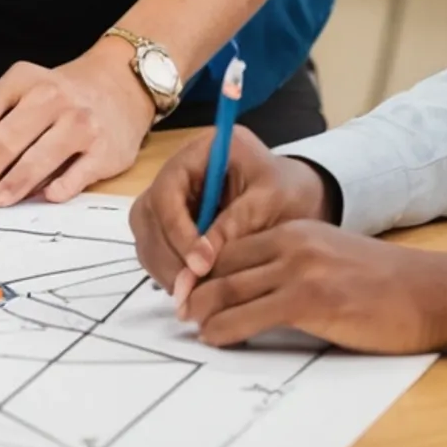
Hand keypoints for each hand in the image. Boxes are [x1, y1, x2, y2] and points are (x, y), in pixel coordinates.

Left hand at [0, 50, 153, 207]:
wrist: (120, 85)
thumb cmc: (59, 96)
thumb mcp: (20, 90)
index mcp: (23, 79)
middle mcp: (52, 96)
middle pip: (4, 140)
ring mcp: (81, 122)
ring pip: (36, 161)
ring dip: (10, 187)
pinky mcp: (105, 149)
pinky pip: (73, 178)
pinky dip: (54, 192)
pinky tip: (42, 198)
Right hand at [131, 129, 333, 302]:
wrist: (299, 200)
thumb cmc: (290, 193)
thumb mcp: (271, 202)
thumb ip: (235, 227)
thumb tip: (199, 266)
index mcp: (200, 151)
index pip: (168, 190)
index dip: (177, 229)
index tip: (202, 265)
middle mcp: (177, 172)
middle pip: (147, 213)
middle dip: (167, 254)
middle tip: (191, 289)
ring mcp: (171, 199)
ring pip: (147, 235)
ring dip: (164, 267)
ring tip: (193, 294)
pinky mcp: (172, 225)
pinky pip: (156, 250)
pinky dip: (169, 272)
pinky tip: (193, 289)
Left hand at [179, 223, 446, 355]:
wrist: (431, 291)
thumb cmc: (386, 283)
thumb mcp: (331, 257)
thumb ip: (293, 263)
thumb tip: (254, 288)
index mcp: (294, 230)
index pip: (230, 244)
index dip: (204, 268)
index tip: (190, 288)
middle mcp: (291, 243)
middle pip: (220, 264)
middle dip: (194, 288)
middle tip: (180, 310)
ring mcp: (299, 270)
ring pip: (226, 289)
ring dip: (201, 311)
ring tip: (192, 325)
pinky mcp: (310, 301)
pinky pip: (247, 316)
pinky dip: (223, 330)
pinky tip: (215, 338)